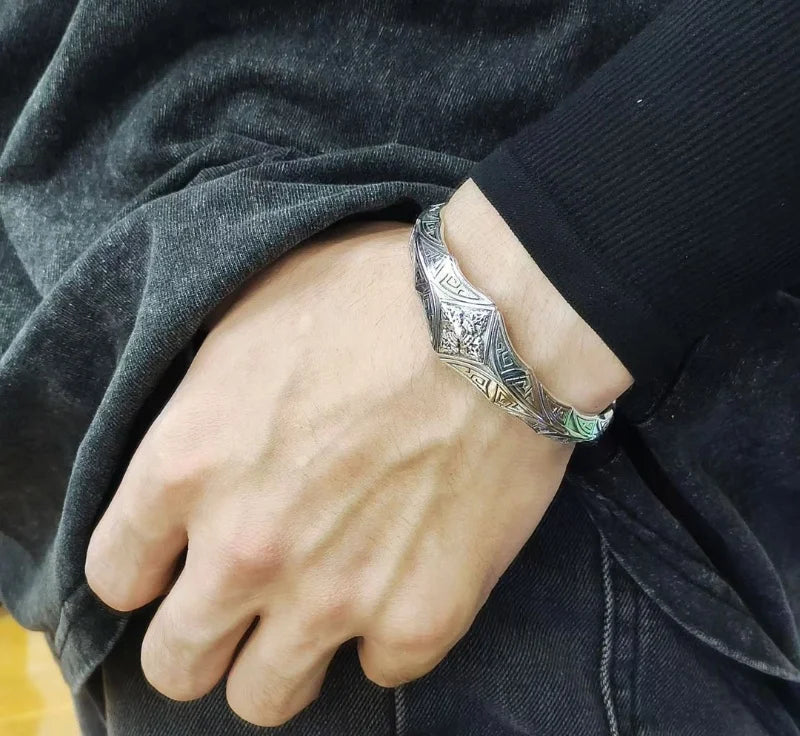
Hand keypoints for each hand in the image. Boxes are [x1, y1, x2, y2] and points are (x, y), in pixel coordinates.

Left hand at [85, 182, 630, 727]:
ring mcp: (334, 596)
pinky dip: (384, 634)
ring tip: (315, 605)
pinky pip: (378, 670)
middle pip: (175, 666)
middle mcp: (246, 549)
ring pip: (263, 700)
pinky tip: (401, 578)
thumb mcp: (249, 319)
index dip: (144, 569)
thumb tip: (191, 452)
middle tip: (239, 599)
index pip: (115, 574)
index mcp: (188, 466)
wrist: (498, 321)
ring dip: (279, 659)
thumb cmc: (373, 298)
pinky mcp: (422, 618)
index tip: (173, 560)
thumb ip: (197, 408)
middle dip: (198, 638)